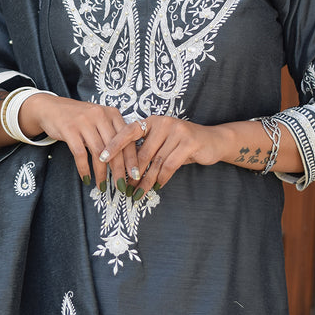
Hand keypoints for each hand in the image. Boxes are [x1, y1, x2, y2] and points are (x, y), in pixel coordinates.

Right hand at [19, 95, 139, 190]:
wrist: (51, 108)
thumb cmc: (79, 118)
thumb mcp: (99, 120)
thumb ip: (112, 134)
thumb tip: (127, 161)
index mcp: (112, 113)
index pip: (127, 139)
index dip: (132, 159)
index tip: (135, 175)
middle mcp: (100, 115)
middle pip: (115, 148)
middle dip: (119, 170)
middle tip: (121, 186)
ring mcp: (84, 122)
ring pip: (98, 153)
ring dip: (102, 173)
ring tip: (103, 187)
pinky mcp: (69, 129)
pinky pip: (80, 154)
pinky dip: (84, 169)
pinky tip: (87, 178)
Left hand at [100, 116, 223, 195]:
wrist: (213, 141)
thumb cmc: (182, 145)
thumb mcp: (162, 144)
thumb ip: (145, 150)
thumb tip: (122, 169)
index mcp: (152, 121)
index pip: (128, 131)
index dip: (114, 145)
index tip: (101, 158)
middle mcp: (163, 122)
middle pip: (142, 152)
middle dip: (131, 172)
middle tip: (123, 188)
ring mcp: (177, 131)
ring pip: (155, 161)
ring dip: (146, 180)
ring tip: (137, 193)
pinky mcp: (189, 142)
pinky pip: (170, 165)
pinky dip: (162, 178)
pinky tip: (157, 187)